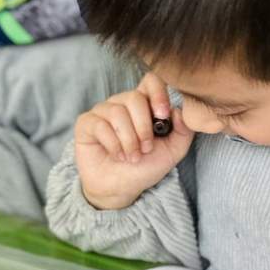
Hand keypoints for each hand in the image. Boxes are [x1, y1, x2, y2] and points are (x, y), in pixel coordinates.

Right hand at [75, 72, 193, 210]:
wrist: (122, 189)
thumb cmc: (146, 166)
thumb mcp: (173, 150)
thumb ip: (183, 130)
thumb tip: (179, 110)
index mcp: (145, 104)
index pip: (151, 80)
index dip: (158, 93)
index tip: (163, 115)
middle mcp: (122, 103)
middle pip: (134, 98)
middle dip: (143, 128)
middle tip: (146, 149)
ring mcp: (103, 111)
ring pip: (117, 112)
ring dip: (128, 140)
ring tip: (132, 157)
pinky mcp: (86, 123)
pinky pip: (100, 125)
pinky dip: (113, 145)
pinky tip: (117, 156)